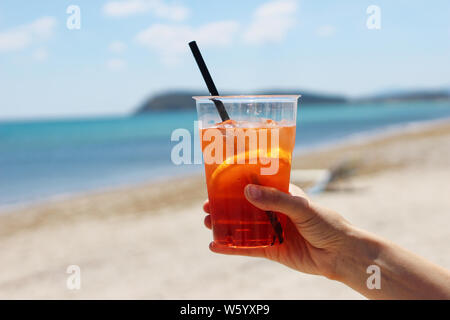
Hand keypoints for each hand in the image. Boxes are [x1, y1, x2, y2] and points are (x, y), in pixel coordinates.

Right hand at [203, 183, 351, 278]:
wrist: (341, 254)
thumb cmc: (326, 223)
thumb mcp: (301, 207)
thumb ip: (275, 200)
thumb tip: (247, 192)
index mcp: (282, 195)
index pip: (255, 186)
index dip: (236, 184)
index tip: (218, 182)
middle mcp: (274, 212)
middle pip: (244, 207)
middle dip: (225, 206)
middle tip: (207, 206)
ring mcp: (271, 231)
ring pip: (242, 227)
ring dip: (225, 225)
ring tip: (208, 222)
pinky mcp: (271, 250)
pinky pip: (247, 248)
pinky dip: (231, 248)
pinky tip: (215, 246)